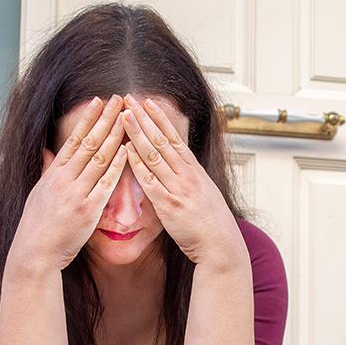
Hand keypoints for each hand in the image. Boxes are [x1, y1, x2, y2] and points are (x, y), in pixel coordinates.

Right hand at [8, 95, 129, 272]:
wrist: (35, 251)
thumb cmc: (38, 224)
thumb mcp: (38, 192)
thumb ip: (47, 170)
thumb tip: (47, 151)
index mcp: (54, 173)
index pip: (74, 139)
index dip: (88, 118)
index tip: (100, 101)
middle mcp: (65, 179)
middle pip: (89, 142)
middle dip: (106, 119)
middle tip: (119, 99)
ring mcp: (77, 193)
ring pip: (99, 158)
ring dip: (114, 136)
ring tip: (127, 118)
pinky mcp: (88, 210)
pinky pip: (105, 184)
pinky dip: (117, 167)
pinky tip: (127, 151)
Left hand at [120, 94, 242, 266]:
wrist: (221, 244)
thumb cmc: (211, 223)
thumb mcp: (204, 193)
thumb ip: (189, 178)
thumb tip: (179, 165)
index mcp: (194, 170)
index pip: (174, 137)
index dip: (159, 118)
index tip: (147, 102)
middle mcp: (186, 175)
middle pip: (162, 140)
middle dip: (144, 118)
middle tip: (129, 99)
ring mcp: (178, 188)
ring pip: (155, 155)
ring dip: (138, 134)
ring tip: (124, 116)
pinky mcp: (169, 206)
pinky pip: (151, 181)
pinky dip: (138, 165)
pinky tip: (127, 151)